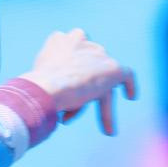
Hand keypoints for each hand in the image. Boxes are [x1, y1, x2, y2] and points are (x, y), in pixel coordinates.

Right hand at [18, 28, 137, 135]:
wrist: (49, 86)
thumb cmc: (36, 85)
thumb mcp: (39, 74)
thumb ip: (51, 72)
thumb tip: (48, 90)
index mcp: (59, 39)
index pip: (72, 51)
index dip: (72, 68)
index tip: (70, 81)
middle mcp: (80, 39)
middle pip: (88, 65)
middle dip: (85, 85)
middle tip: (79, 103)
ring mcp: (97, 53)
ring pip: (103, 76)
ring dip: (100, 100)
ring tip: (104, 127)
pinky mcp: (112, 68)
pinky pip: (127, 75)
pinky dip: (130, 85)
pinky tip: (131, 96)